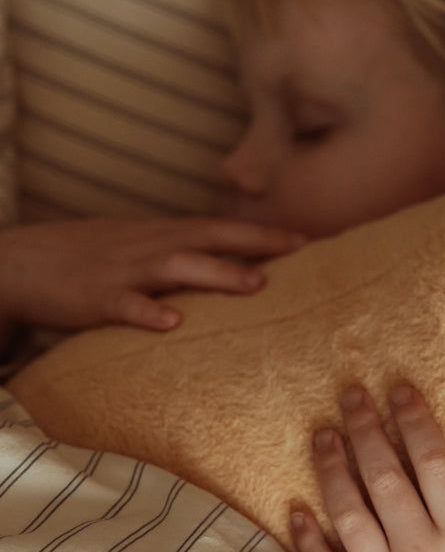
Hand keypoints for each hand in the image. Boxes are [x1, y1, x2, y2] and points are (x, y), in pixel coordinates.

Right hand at [0, 218, 305, 332]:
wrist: (16, 262)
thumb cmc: (89, 259)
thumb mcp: (140, 248)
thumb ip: (183, 255)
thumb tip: (232, 270)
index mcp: (162, 236)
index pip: (221, 228)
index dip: (263, 234)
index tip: (308, 239)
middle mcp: (149, 246)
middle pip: (210, 237)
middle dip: (257, 243)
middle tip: (302, 249)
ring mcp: (122, 271)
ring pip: (175, 266)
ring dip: (217, 274)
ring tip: (256, 284)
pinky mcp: (92, 298)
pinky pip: (122, 304)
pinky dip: (146, 311)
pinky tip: (171, 322)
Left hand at [291, 384, 444, 551]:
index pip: (433, 463)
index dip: (414, 421)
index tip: (399, 390)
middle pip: (384, 480)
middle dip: (365, 431)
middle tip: (350, 394)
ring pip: (349, 517)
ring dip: (332, 472)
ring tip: (322, 435)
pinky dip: (309, 541)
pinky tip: (296, 508)